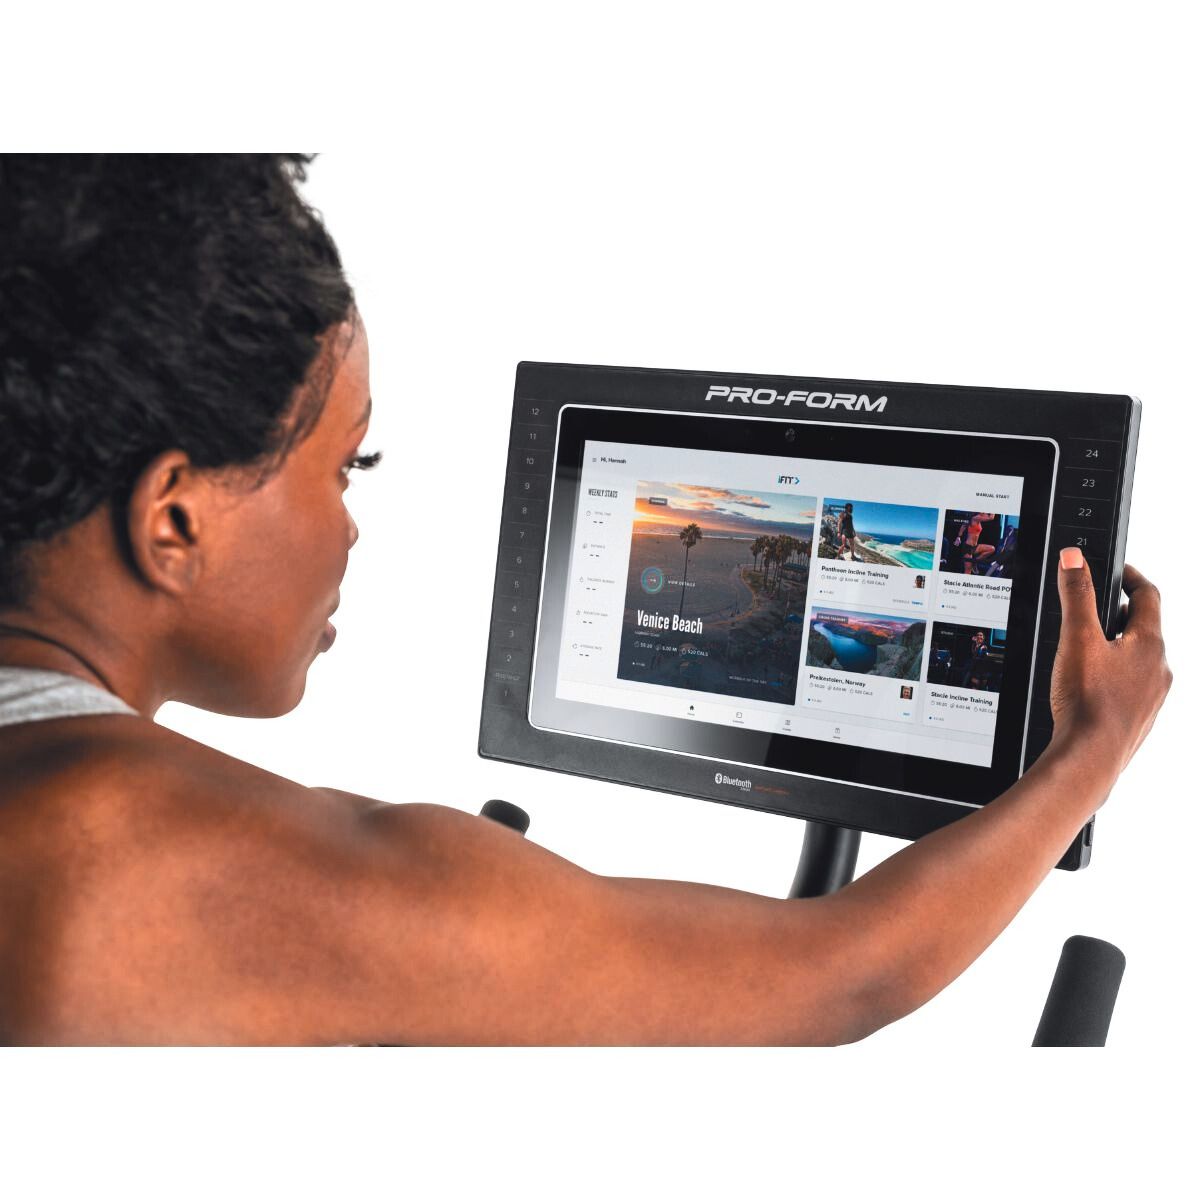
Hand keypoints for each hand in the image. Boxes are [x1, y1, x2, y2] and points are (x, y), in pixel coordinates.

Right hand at [1049, 550, 1170, 776]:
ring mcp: (1152, 696)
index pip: (1148, 596)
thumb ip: (1075, 595)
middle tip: (1094, 612)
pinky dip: (1115, 678)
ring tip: (1088, 651)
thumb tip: (1074, 558)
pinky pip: (1132, 688)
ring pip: (1139, 660)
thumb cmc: (1088, 703)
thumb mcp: (1076, 638)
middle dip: (1120, 616)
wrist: (1090, 757)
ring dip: (1119, 649)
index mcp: (1150, 644)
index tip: (1119, 572)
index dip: (1131, 578)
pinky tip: (1092, 688)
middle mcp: (1159, 669)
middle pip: (1144, 629)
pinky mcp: (1139, 718)